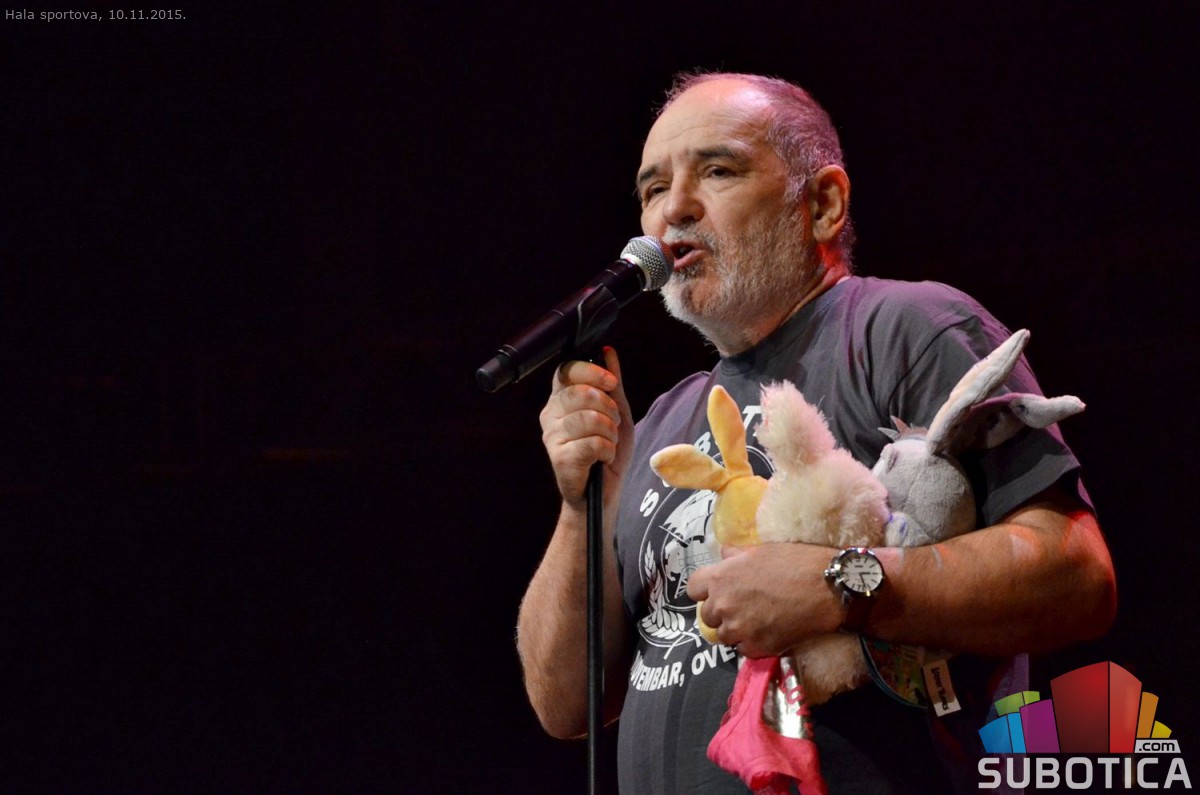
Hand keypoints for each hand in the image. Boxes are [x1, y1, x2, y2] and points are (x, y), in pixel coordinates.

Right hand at [539, 347, 633, 506]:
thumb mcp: (617, 413)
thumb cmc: (607, 452)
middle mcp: (550, 415)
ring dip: (610, 432)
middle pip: (580, 393)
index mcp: (561, 399)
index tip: (611, 382)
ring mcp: (551, 437)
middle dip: (608, 407)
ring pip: (589, 418)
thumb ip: (612, 384)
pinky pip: (592, 443)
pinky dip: (606, 450)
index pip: (566, 371)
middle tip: (613, 424)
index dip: (591, 372)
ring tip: (608, 443)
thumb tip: (608, 352)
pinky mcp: (559, 458)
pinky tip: (602, 458)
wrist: (604, 493)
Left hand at [686, 543, 843, 657]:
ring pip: (725, 636)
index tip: (717, 590)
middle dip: (721, 611)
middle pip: (707, 615)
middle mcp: (723, 605)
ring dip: (736, 630)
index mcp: (720, 578)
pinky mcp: (757, 648)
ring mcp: (739, 629)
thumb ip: (736, 555)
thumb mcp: (761, 550)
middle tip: (741, 606)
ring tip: (756, 621)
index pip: (692, 588)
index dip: (704, 589)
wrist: (827, 588)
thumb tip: (724, 554)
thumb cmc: (795, 561)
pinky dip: (753, 643)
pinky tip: (768, 632)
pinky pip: (745, 649)